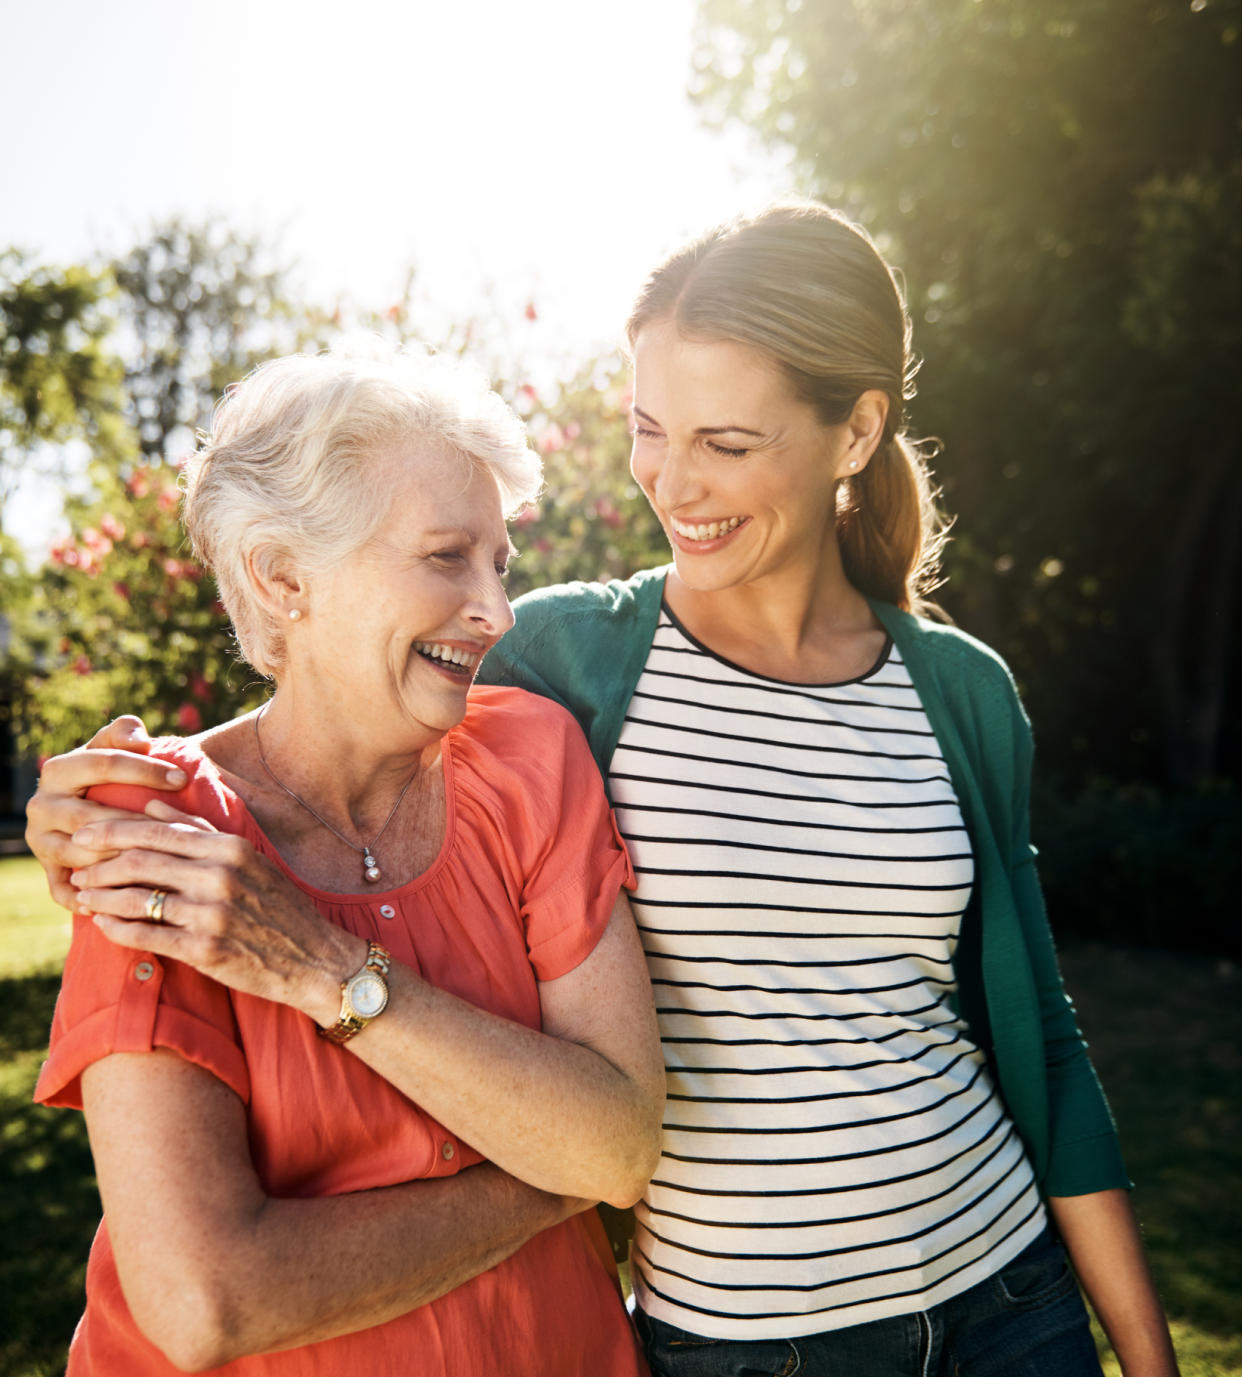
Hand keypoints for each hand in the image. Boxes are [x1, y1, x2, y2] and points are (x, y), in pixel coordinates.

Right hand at [26, 716, 186, 909]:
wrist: (85, 801)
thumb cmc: (111, 770)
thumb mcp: (113, 746)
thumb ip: (123, 732)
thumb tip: (138, 738)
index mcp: (58, 770)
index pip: (103, 765)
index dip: (145, 770)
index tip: (182, 778)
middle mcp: (41, 806)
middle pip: (90, 817)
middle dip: (136, 822)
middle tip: (174, 828)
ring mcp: (41, 842)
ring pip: (80, 855)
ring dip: (117, 860)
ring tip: (158, 863)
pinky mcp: (47, 871)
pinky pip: (64, 890)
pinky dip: (89, 898)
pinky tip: (123, 899)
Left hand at [68, 812, 359, 1021]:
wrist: (315, 959)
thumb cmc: (280, 907)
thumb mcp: (249, 859)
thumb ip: (201, 831)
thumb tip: (152, 805)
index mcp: (230, 849)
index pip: (158, 831)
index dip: (112, 831)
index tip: (84, 835)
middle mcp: (220, 877)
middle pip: (141, 861)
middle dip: (99, 864)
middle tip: (75, 868)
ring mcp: (212, 914)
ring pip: (138, 898)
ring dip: (102, 897)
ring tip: (82, 897)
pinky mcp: (205, 950)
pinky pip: (148, 936)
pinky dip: (119, 930)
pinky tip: (103, 927)